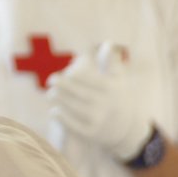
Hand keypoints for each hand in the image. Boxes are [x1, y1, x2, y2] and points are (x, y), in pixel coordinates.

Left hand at [48, 45, 151, 160]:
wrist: (127, 129)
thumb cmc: (118, 98)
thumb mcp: (119, 80)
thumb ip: (112, 62)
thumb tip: (108, 42)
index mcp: (112, 89)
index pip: (89, 80)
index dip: (73, 76)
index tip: (60, 73)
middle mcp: (106, 105)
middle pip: (79, 94)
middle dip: (62, 86)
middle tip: (50, 80)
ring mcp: (99, 120)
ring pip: (74, 109)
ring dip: (59, 100)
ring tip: (50, 94)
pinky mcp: (91, 134)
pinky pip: (73, 126)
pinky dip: (62, 118)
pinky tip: (54, 111)